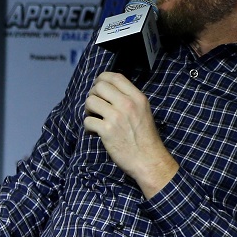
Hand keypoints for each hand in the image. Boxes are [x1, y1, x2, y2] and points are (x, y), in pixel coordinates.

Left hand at [82, 71, 178, 197]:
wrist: (148, 159)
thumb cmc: (145, 138)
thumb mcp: (143, 111)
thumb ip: (129, 100)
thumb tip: (108, 92)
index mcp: (137, 97)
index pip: (115, 77)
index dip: (102, 79)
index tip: (98, 87)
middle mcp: (127, 104)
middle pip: (99, 87)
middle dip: (92, 95)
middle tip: (95, 107)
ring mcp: (116, 117)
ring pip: (90, 101)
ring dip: (88, 110)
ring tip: (94, 119)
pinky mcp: (107, 131)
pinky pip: (87, 121)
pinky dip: (88, 127)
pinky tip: (95, 132)